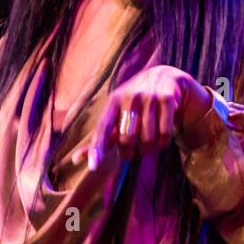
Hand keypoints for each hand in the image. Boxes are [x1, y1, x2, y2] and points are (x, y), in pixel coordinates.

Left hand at [71, 65, 213, 169]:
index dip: (97, 148)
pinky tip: (161, 139)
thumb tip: (75, 159)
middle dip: (130, 152)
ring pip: (148, 139)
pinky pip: (165, 134)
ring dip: (149, 148)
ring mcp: (150, 97)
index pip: (103, 128)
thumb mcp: (117, 113)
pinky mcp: (167, 99)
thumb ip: (101, 137)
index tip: (93, 167)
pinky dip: (163, 142)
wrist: (164, 77)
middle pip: (128, 139)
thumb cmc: (135, 102)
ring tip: (149, 144)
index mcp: (114, 100)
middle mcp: (130, 96)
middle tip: (133, 152)